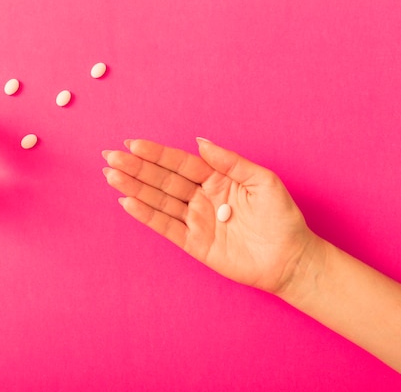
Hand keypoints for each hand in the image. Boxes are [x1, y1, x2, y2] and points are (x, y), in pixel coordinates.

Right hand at [102, 138, 317, 294]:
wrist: (290, 258)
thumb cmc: (282, 218)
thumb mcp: (262, 180)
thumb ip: (230, 162)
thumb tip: (200, 142)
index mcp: (217, 179)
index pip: (180, 163)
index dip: (156, 154)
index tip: (132, 144)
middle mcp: (202, 198)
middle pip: (163, 180)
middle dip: (136, 168)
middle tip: (110, 157)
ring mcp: (196, 220)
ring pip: (159, 201)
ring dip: (134, 188)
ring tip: (111, 176)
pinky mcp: (194, 243)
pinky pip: (166, 226)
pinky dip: (146, 215)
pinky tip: (128, 203)